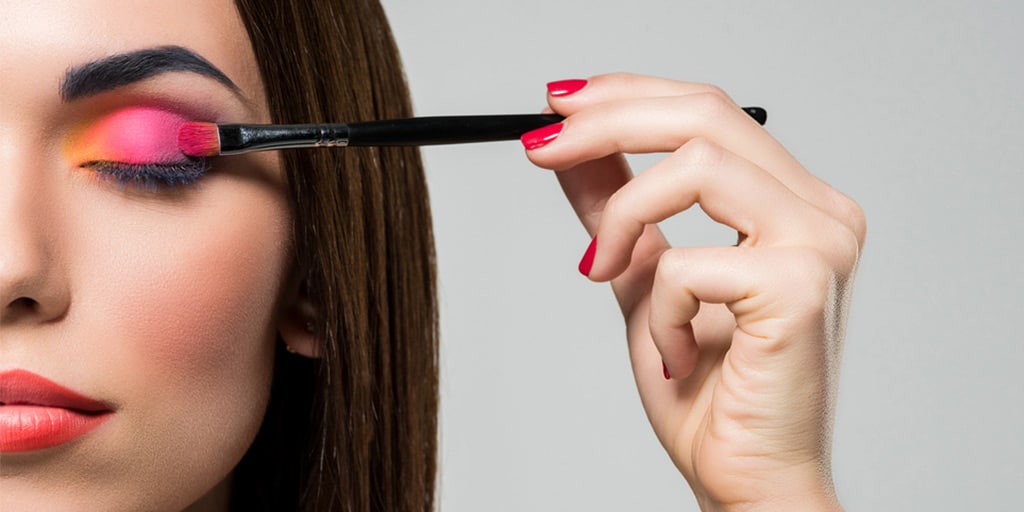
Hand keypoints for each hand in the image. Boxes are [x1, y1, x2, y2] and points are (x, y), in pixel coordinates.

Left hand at [523, 74, 864, 509]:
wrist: (746, 477)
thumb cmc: (708, 391)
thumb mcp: (642, 278)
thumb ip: (616, 208)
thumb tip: (573, 148)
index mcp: (793, 202)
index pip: (709, 111)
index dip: (627, 94)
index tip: (558, 105)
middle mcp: (821, 211)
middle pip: (706, 114)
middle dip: (608, 121)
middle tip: (541, 145)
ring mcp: (821, 243)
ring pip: (697, 165)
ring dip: (624, 219)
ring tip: (603, 274)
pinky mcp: (801, 285)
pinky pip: (691, 262)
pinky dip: (658, 308)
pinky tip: (672, 351)